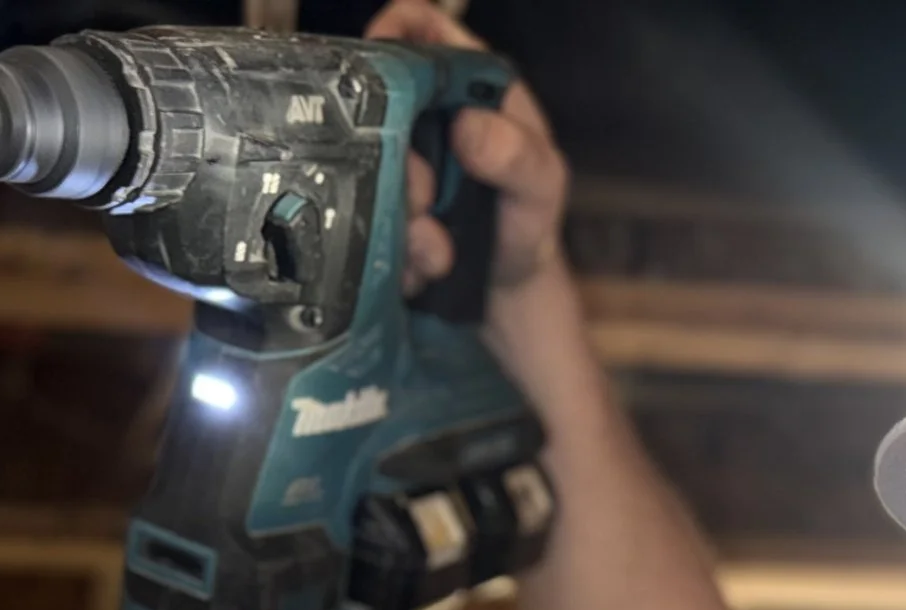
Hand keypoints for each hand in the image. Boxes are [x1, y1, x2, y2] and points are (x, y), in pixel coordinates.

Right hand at [366, 0, 570, 309]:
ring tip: (439, 251)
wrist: (509, 286)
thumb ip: (517, 154)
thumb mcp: (542, 184)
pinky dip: (394, 248)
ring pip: (362, 166)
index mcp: (467, 86)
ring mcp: (397, 160)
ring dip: (398, 216)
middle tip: (423, 198)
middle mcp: (424, 116)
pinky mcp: (380, 204)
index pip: (420, 27)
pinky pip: (362, 217)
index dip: (394, 33)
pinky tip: (428, 266)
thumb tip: (469, 126)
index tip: (381, 69)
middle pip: (374, 100)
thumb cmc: (530, 219)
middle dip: (391, 153)